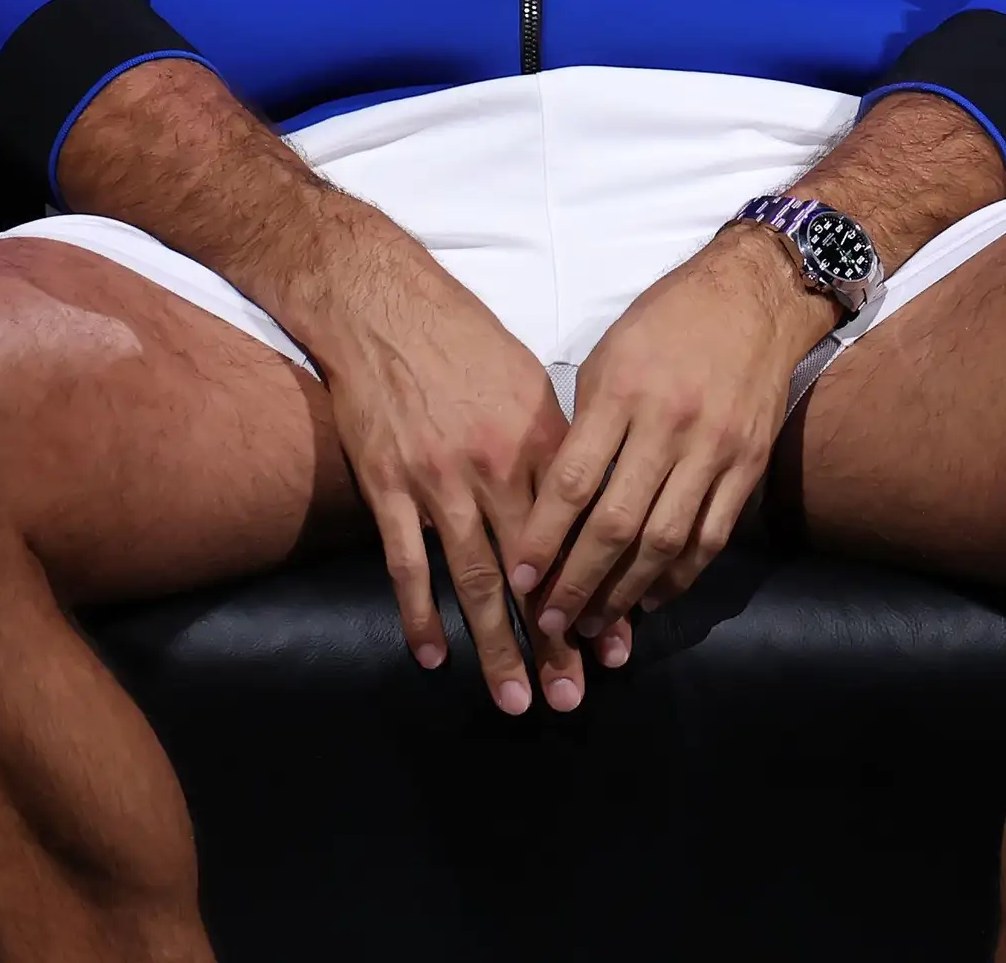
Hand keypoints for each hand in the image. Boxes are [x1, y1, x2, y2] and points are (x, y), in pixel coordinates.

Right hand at [303, 233, 581, 714]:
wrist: (386, 307)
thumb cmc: (466, 343)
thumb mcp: (530, 387)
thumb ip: (558, 449)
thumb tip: (590, 504)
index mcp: (542, 445)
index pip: (583, 536)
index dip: (601, 592)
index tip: (619, 643)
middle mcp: (498, 469)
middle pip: (537, 572)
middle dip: (558, 640)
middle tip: (575, 696)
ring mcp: (440, 482)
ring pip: (476, 581)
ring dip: (497, 647)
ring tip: (516, 700)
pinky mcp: (388, 486)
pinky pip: (407, 564)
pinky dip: (420, 615)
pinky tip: (434, 659)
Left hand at [504, 223, 822, 701]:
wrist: (755, 296)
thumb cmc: (668, 320)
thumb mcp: (608, 355)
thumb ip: (585, 426)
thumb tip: (556, 500)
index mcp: (622, 392)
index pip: (572, 483)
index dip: (542, 539)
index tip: (517, 579)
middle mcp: (669, 424)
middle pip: (616, 524)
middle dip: (576, 583)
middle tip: (549, 625)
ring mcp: (715, 448)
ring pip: (665, 541)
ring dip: (625, 592)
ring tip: (594, 625)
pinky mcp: (750, 464)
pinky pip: (712, 535)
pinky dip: (680, 575)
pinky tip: (651, 597)